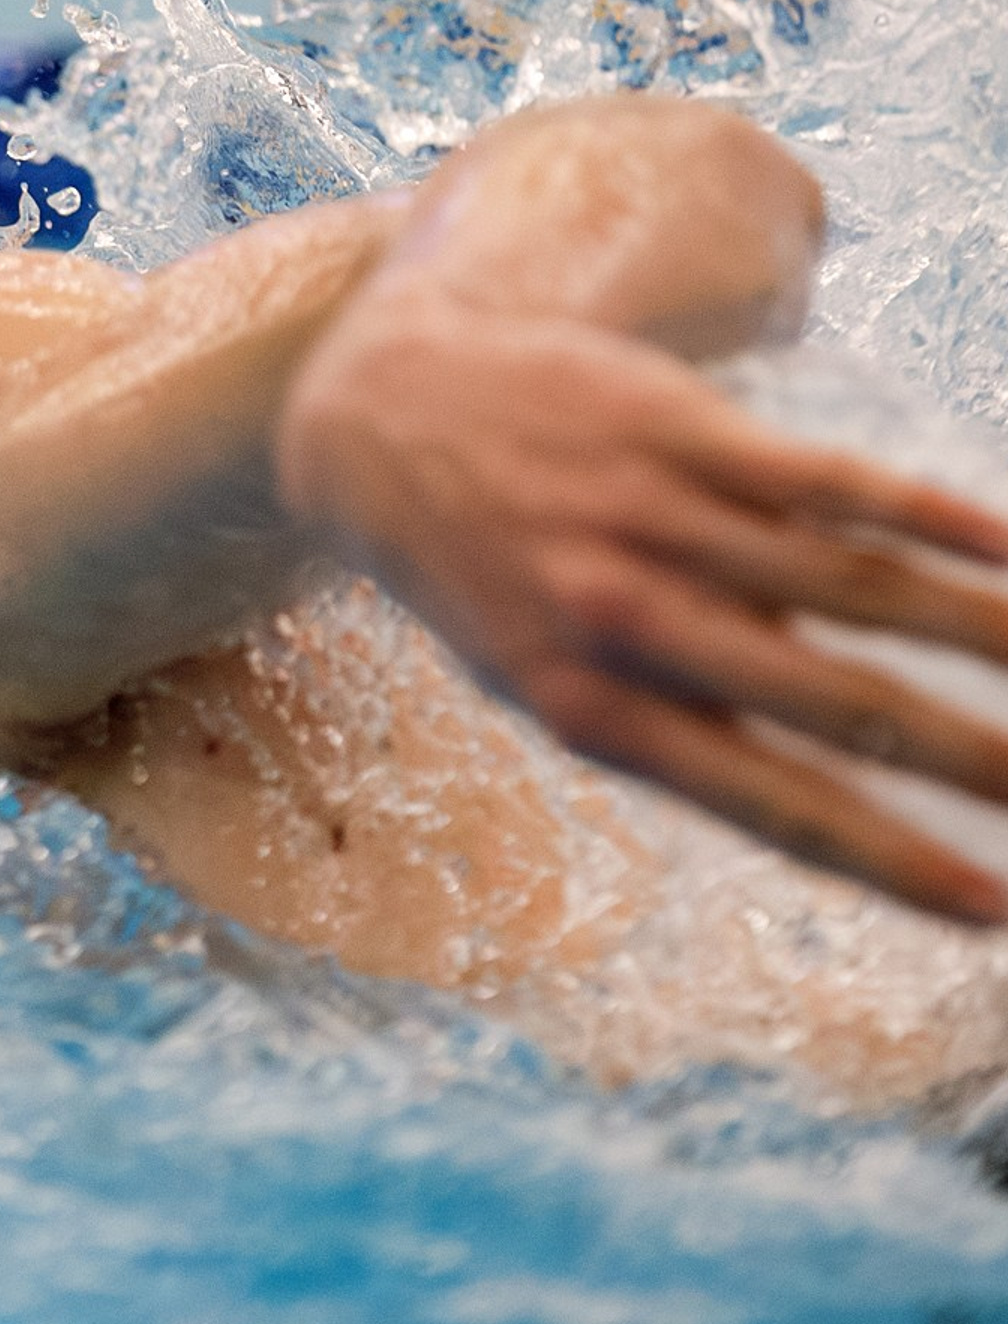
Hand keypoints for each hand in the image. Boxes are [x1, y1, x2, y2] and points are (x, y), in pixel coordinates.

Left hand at [277, 303, 1007, 924]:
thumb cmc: (478, 569)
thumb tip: (823, 769)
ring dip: (988, 637)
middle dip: (973, 762)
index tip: (991, 909)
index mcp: (589, 707)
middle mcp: (625, 618)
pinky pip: (828, 481)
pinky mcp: (678, 430)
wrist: (377, 414)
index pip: (771, 803)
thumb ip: (666, 721)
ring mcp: (655, 518)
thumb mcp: (533, 673)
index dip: (890, 861)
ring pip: (858, 587)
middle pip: (837, 703)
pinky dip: (932, 519)